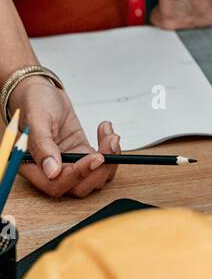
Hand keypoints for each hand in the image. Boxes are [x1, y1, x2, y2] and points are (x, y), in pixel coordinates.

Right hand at [12, 75, 120, 198]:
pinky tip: (107, 133)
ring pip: (94, 177)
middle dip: (100, 169)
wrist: (42, 92)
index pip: (56, 184)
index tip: (95, 158)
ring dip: (109, 160)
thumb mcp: (37, 118)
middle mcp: (51, 169)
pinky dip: (110, 151)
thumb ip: (42, 145)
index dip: (78, 175)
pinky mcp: (81, 153)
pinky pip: (100, 163)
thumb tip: (52, 171)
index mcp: (34, 166)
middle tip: (109, 145)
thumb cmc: (34, 102)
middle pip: (79, 186)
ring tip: (111, 136)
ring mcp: (68, 162)